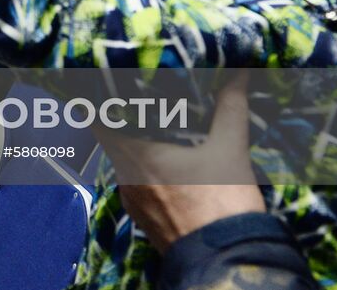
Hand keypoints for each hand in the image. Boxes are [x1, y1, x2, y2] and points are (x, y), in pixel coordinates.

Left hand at [100, 71, 263, 253]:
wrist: (227, 263)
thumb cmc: (223, 205)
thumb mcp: (230, 149)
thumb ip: (230, 106)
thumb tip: (238, 73)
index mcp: (136, 154)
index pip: (98, 117)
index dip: (100, 98)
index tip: (108, 82)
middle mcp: (126, 177)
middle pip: (111, 137)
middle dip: (123, 117)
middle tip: (137, 97)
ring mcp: (132, 200)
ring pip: (124, 162)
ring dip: (134, 144)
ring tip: (152, 125)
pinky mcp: (144, 217)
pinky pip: (135, 184)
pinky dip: (144, 169)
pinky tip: (164, 163)